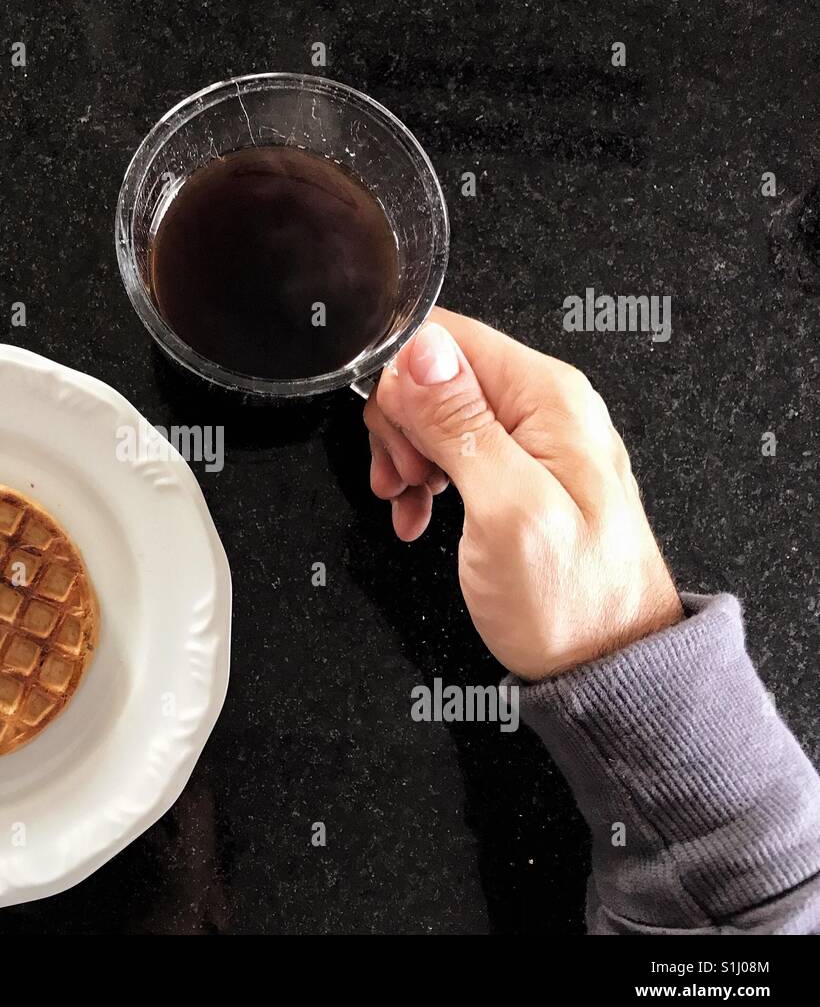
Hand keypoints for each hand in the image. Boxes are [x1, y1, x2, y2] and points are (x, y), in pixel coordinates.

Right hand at [365, 307, 683, 680]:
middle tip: (406, 479)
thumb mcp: (506, 511)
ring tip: (410, 499)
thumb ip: (463, 426)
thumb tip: (422, 351)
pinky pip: (452, 450)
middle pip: (435, 373)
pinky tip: (419, 511)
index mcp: (548, 398)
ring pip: (435, 413)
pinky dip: (424, 479)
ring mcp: (532, 441)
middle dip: (402, 425)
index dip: (402, 384)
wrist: (607, 668)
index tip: (399, 442)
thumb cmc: (572, 604)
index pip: (446, 338)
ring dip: (407, 455)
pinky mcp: (518, 473)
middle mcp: (544, 408)